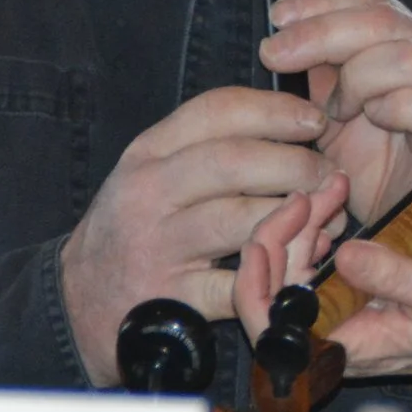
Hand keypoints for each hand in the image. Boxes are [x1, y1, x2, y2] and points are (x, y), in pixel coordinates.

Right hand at [61, 87, 329, 385]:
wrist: (80, 302)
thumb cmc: (134, 229)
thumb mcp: (154, 172)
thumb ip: (209, 144)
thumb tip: (293, 119)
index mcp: (148, 152)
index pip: (217, 110)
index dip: (276, 110)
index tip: (316, 120)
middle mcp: (148, 192)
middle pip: (235, 162)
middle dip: (297, 165)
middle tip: (331, 176)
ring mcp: (158, 247)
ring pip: (241, 220)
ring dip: (298, 219)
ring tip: (327, 220)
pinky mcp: (172, 299)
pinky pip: (240, 285)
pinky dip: (281, 277)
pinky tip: (305, 270)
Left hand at [261, 0, 411, 223]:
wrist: (402, 219)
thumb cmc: (373, 165)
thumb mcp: (333, 108)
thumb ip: (321, 69)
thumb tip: (286, 35)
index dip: (322, 1)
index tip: (278, 15)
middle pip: (383, 18)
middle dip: (320, 33)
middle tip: (275, 54)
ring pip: (403, 56)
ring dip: (356, 80)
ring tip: (337, 111)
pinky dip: (388, 109)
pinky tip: (374, 122)